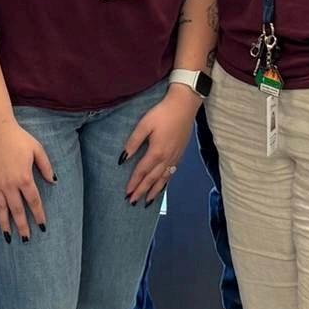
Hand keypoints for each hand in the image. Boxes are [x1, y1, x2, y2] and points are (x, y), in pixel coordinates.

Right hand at [0, 118, 53, 241]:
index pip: (33, 202)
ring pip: (0, 209)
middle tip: (25, 240)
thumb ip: (46, 167)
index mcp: (24, 178)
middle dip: (22, 226)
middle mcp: (9, 184)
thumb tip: (54, 181)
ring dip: (4, 224)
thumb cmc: (18, 138)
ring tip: (8, 237)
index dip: (38, 216)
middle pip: (16, 211)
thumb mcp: (38, 150)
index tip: (42, 226)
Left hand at [121, 85, 199, 204]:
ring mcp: (175, 157)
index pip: (142, 171)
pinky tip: (162, 185)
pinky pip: (171, 173)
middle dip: (142, 191)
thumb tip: (123, 159)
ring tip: (147, 201)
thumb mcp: (144, 124)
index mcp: (156, 152)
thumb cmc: (163, 113)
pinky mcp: (180, 154)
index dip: (133, 183)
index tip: (126, 193)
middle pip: (152, 179)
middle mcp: (167, 158)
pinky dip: (165, 182)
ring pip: (163, 179)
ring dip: (154, 191)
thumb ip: (133, 142)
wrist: (185, 106)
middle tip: (133, 202)